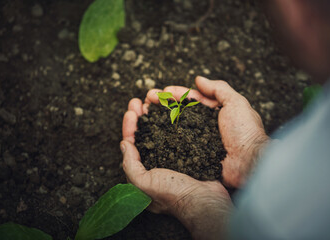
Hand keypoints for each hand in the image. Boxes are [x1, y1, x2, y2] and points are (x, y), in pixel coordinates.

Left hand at [121, 97, 231, 239]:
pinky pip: (179, 133)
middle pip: (146, 135)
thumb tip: (124, 144)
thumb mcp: (144, 183)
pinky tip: (173, 110)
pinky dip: (174, 120)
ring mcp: (174, 156)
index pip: (132, 144)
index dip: (130, 126)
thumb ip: (130, 164)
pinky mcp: (189, 153)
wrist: (205, 201)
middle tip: (139, 101)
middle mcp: (157, 162)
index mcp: (143, 170)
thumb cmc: (173, 194)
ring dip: (156, 116)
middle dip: (141, 117)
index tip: (132, 111)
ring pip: (162, 131)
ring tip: (154, 101)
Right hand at [146, 76, 269, 187]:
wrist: (248, 162)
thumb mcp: (236, 103)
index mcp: (213, 111)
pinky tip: (152, 133)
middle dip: (163, 103)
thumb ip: (219, 88)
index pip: (191, 98)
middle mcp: (203, 125)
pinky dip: (163, 137)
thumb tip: (198, 79)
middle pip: (179, 110)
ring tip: (144, 112)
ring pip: (174, 126)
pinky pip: (175, 144)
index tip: (163, 91)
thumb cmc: (245, 132)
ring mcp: (197, 140)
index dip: (176, 93)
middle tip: (147, 99)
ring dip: (159, 118)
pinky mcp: (193, 155)